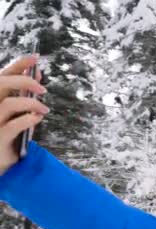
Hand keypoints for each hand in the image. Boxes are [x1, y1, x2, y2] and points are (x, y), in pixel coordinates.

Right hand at [0, 55, 47, 175]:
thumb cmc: (8, 136)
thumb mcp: (18, 113)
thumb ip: (25, 95)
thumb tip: (37, 74)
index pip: (2, 76)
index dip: (17, 65)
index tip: (35, 58)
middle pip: (0, 84)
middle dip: (24, 81)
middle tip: (43, 88)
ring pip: (8, 103)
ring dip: (31, 103)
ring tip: (44, 109)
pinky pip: (14, 126)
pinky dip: (29, 119)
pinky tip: (38, 118)